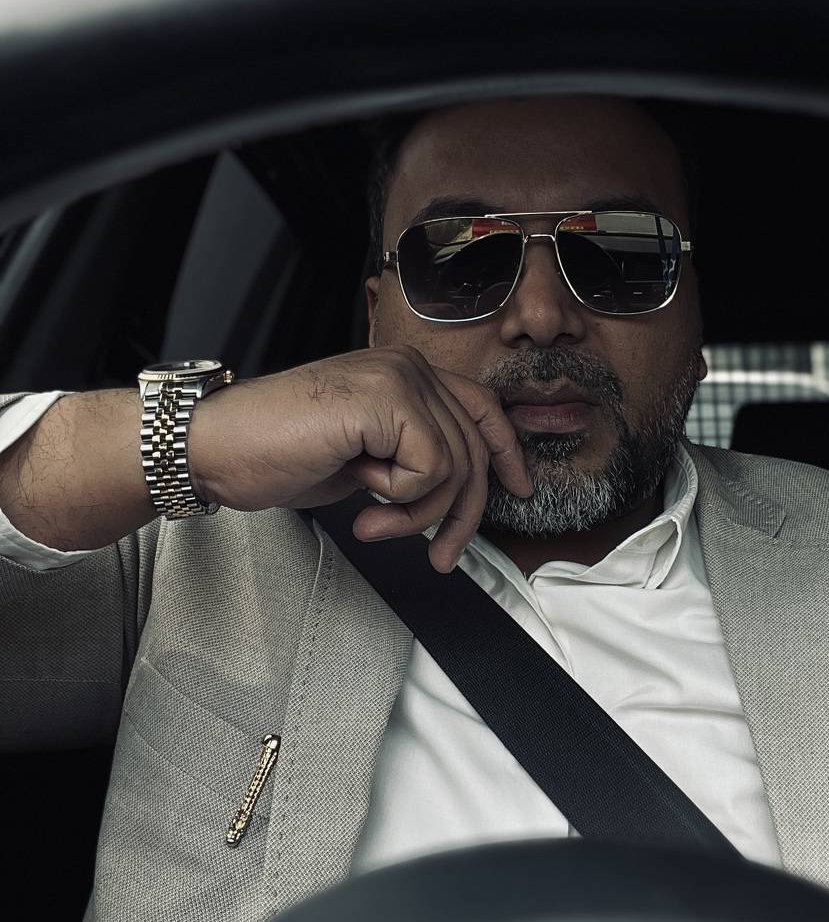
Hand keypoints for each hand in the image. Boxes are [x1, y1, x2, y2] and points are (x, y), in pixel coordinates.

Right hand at [189, 346, 532, 571]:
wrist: (217, 447)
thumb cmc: (274, 453)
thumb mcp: (362, 459)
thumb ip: (409, 459)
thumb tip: (456, 495)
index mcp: (404, 373)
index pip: (481, 408)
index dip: (506, 451)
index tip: (519, 491)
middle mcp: (407, 366)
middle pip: (475, 447)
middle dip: (462, 514)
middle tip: (441, 556)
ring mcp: (399, 377)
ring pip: (456, 465)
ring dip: (420, 515)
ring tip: (377, 524)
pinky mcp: (386, 399)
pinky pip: (431, 469)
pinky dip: (401, 500)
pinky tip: (363, 500)